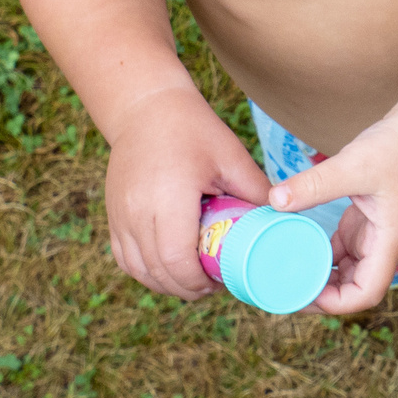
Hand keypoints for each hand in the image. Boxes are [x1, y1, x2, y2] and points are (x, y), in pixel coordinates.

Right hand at [102, 98, 270, 299]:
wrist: (146, 108)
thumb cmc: (193, 130)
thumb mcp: (231, 157)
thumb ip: (255, 192)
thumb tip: (285, 220)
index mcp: (169, 198)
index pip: (177, 260)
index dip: (198, 282)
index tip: (221, 282)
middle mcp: (138, 211)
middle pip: (158, 272)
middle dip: (187, 289)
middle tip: (213, 286)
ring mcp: (120, 215)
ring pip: (138, 270)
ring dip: (165, 284)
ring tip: (193, 282)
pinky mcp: (112, 214)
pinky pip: (124, 258)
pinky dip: (146, 272)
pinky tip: (167, 270)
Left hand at [267, 115, 397, 314]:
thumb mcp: (354, 164)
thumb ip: (314, 184)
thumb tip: (274, 200)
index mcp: (390, 241)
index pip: (367, 293)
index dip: (335, 303)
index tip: (302, 294)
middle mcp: (385, 244)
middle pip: (355, 288)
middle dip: (321, 295)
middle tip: (282, 289)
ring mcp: (377, 233)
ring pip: (348, 270)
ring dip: (321, 275)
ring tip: (286, 272)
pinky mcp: (369, 219)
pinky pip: (344, 248)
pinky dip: (322, 253)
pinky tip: (299, 245)